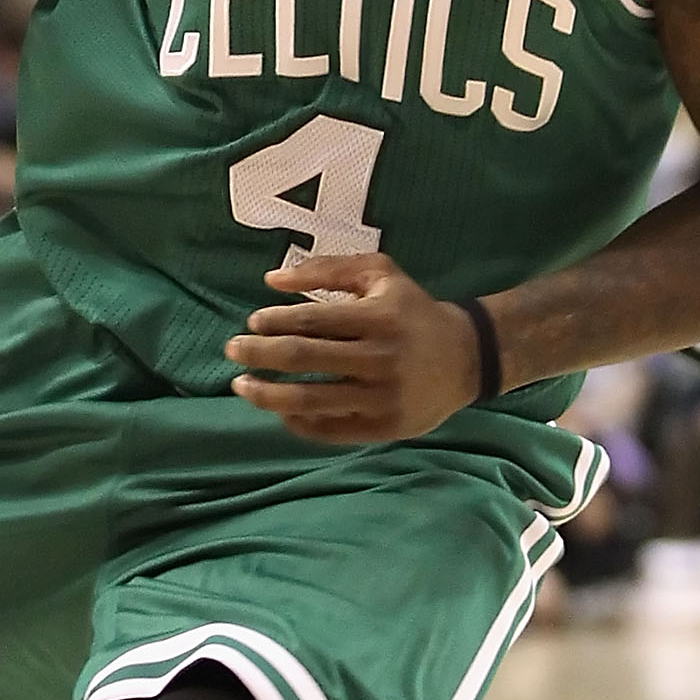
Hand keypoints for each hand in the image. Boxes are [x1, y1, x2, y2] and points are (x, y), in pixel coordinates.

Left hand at [225, 253, 484, 444]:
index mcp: (379, 317)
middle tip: (232, 350)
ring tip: (241, 386)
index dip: (274, 321)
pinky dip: (297, 421)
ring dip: (267, 395)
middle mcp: (380, 359)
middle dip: (258, 354)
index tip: (252, 322)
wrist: (467, 357)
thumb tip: (272, 280)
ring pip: (310, 401)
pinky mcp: (384, 428)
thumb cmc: (413, 311)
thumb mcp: (380, 274)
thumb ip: (327, 269)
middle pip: (304, 359)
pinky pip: (329, 430)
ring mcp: (382, 398)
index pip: (312, 321)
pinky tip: (279, 410)